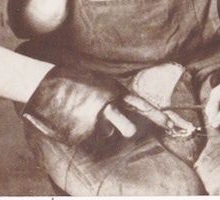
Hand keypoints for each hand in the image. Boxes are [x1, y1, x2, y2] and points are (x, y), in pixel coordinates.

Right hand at [22, 66, 168, 144]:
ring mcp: (93, 121)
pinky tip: (73, 118)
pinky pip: (89, 137)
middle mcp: (107, 106)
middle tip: (121, 126)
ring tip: (86, 114)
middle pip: (128, 128)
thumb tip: (129, 112)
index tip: (175, 126)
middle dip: (127, 130)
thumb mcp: (101, 84)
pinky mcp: (79, 133)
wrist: (45, 84)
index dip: (160, 117)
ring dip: (100, 128)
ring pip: (107, 134)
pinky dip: (83, 130)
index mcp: (115, 91)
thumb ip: (116, 98)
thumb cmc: (75, 82)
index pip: (143, 106)